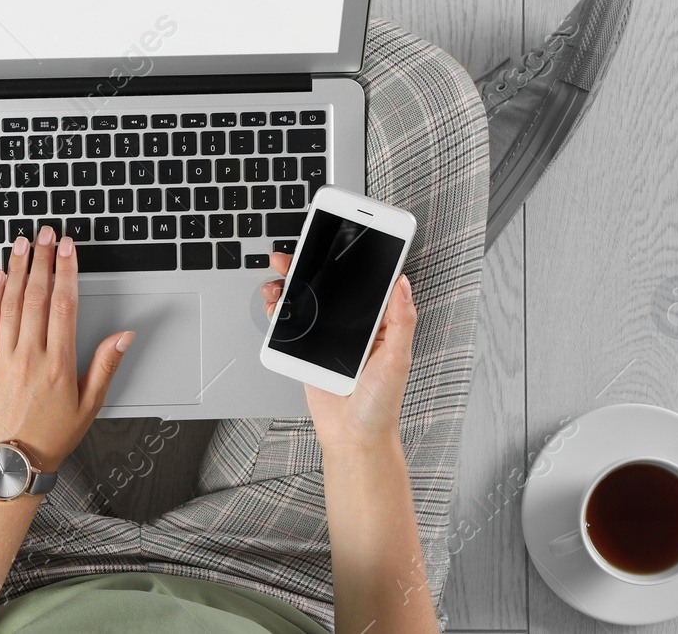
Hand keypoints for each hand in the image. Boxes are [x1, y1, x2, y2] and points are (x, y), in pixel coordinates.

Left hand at [0, 226, 133, 471]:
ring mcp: (4, 358)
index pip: (64, 305)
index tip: (69, 248)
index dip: (67, 271)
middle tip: (47, 233)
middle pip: (38, 296)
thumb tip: (125, 335)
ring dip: (19, 269)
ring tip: (23, 244)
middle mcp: (30, 356)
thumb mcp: (90, 405)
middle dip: (43, 259)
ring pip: (11, 303)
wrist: (13, 464)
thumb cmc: (52, 437)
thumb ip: (106, 365)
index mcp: (59, 364)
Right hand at [261, 251, 416, 458]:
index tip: (334, 240)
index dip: (350, 260)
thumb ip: (401, 320)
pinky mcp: (309, 350)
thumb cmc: (381, 404)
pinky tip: (275, 305)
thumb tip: (403, 283)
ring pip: (306, 301)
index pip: (364, 282)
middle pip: (328, 286)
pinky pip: (292, 324)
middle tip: (291, 256)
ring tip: (278, 281)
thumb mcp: (397, 360)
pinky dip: (280, 312)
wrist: (353, 438)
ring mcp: (329, 336)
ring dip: (289, 287)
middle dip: (308, 267)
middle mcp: (353, 325)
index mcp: (379, 322)